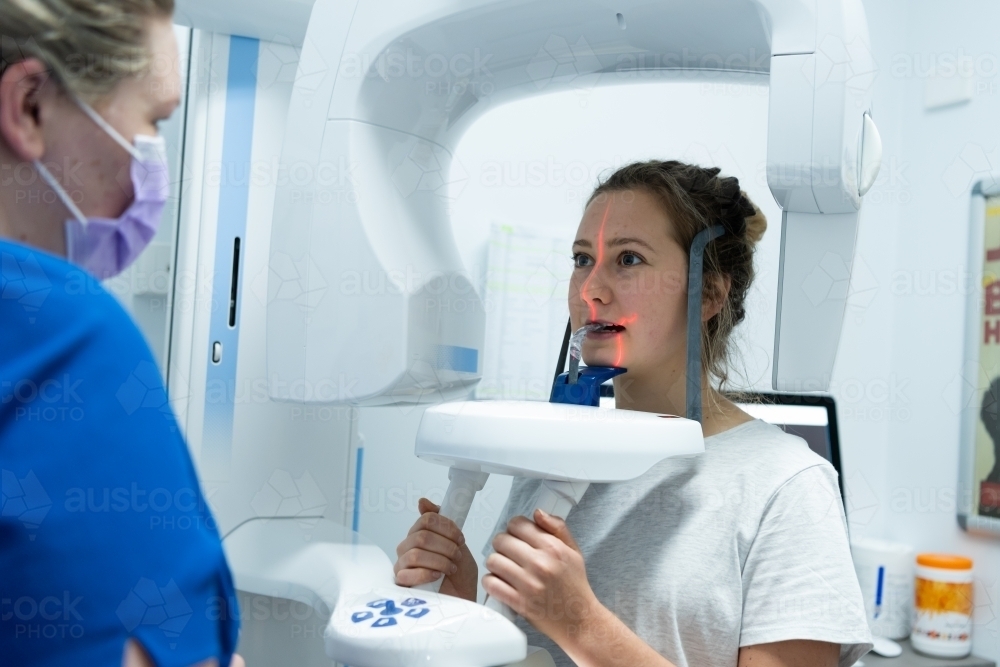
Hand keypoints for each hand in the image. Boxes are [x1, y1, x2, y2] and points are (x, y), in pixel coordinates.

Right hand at [394, 498, 477, 601]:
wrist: (463, 601)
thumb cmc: (460, 576)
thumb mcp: (458, 545)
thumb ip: (443, 523)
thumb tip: (422, 501)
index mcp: (420, 535)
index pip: (427, 520)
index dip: (446, 528)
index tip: (460, 538)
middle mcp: (408, 547)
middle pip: (422, 536)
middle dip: (445, 546)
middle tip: (456, 556)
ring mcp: (402, 565)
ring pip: (416, 553)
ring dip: (439, 560)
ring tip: (450, 568)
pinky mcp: (401, 583)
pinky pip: (408, 572)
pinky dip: (427, 573)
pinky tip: (438, 576)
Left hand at [483, 509, 599, 644]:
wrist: (579, 620)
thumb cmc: (575, 586)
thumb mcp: (573, 551)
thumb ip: (557, 527)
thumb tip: (537, 513)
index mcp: (552, 548)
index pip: (517, 524)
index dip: (514, 528)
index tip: (516, 536)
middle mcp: (540, 563)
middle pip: (501, 540)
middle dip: (502, 545)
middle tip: (508, 553)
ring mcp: (528, 584)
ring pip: (493, 561)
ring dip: (495, 563)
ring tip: (504, 568)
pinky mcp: (519, 602)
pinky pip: (491, 584)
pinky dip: (491, 582)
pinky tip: (499, 582)